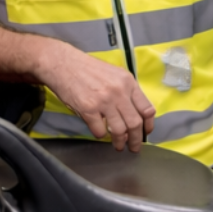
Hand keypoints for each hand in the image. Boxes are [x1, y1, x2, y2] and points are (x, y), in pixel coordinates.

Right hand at [31, 42, 156, 151]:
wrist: (64, 64)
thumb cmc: (89, 69)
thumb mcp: (114, 74)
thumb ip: (126, 91)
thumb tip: (134, 114)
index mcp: (128, 82)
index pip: (147, 109)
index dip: (148, 125)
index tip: (145, 133)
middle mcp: (119, 92)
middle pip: (135, 123)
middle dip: (136, 140)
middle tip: (133, 147)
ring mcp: (104, 101)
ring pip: (119, 130)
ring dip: (120, 142)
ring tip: (118, 146)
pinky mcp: (88, 109)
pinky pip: (100, 131)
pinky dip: (101, 135)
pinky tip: (100, 133)